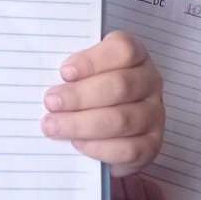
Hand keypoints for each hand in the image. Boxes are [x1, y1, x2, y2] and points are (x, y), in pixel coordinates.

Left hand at [41, 30, 163, 174]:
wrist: (106, 133)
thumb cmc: (89, 94)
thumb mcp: (82, 74)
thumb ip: (71, 73)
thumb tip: (46, 82)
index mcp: (135, 56)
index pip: (123, 50)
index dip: (92, 61)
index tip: (64, 72)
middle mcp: (149, 82)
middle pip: (120, 85)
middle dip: (80, 96)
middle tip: (51, 103)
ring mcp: (154, 114)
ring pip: (121, 119)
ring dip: (82, 124)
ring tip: (54, 126)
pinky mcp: (151, 145)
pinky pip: (127, 149)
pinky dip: (98, 148)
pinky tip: (77, 144)